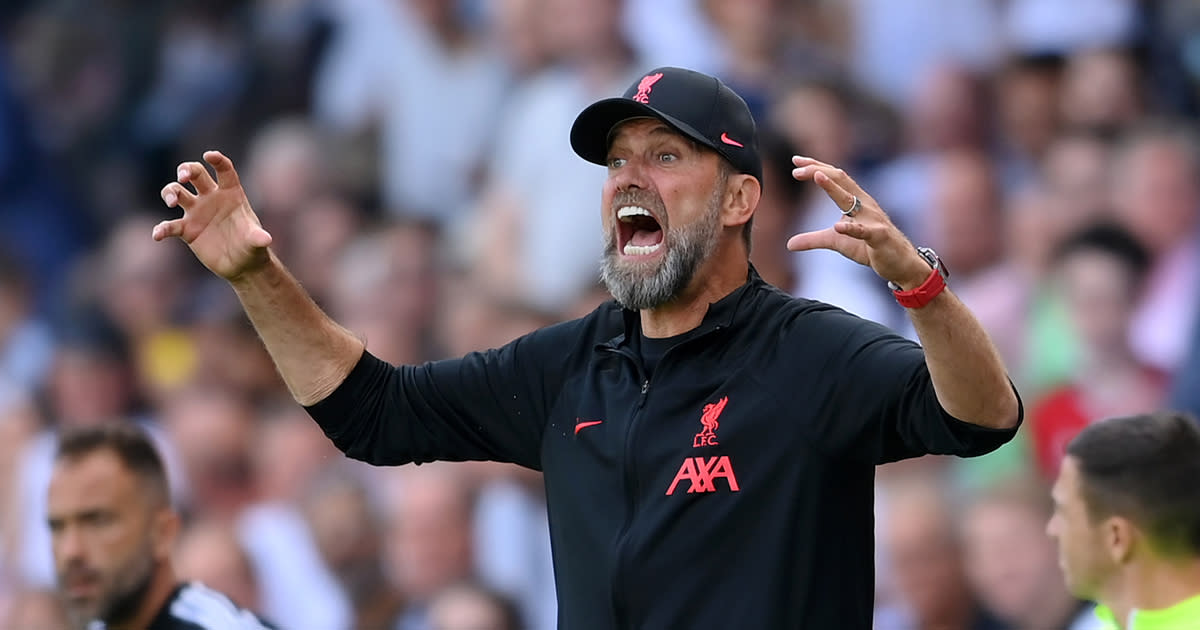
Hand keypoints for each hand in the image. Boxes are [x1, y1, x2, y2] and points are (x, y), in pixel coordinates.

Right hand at [153, 151, 272, 281]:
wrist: (241, 265)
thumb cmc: (251, 247)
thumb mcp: (256, 242)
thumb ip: (257, 238)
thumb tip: (265, 239)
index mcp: (231, 193)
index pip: (224, 170)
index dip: (217, 160)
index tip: (209, 155)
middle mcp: (211, 198)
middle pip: (195, 174)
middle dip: (187, 170)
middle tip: (183, 177)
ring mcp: (197, 212)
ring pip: (177, 192)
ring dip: (170, 192)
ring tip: (172, 202)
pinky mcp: (187, 230)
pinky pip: (171, 226)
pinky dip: (162, 229)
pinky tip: (158, 234)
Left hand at [785, 156, 930, 288]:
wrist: (899, 263)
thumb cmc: (869, 247)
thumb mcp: (836, 242)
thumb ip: (813, 239)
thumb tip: (789, 244)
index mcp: (855, 200)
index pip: (834, 177)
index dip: (815, 167)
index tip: (796, 161)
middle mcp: (864, 204)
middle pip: (841, 179)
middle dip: (818, 171)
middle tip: (796, 169)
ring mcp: (873, 219)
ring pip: (851, 199)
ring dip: (833, 187)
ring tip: (817, 176)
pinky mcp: (879, 236)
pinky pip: (865, 231)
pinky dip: (852, 228)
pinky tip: (838, 227)